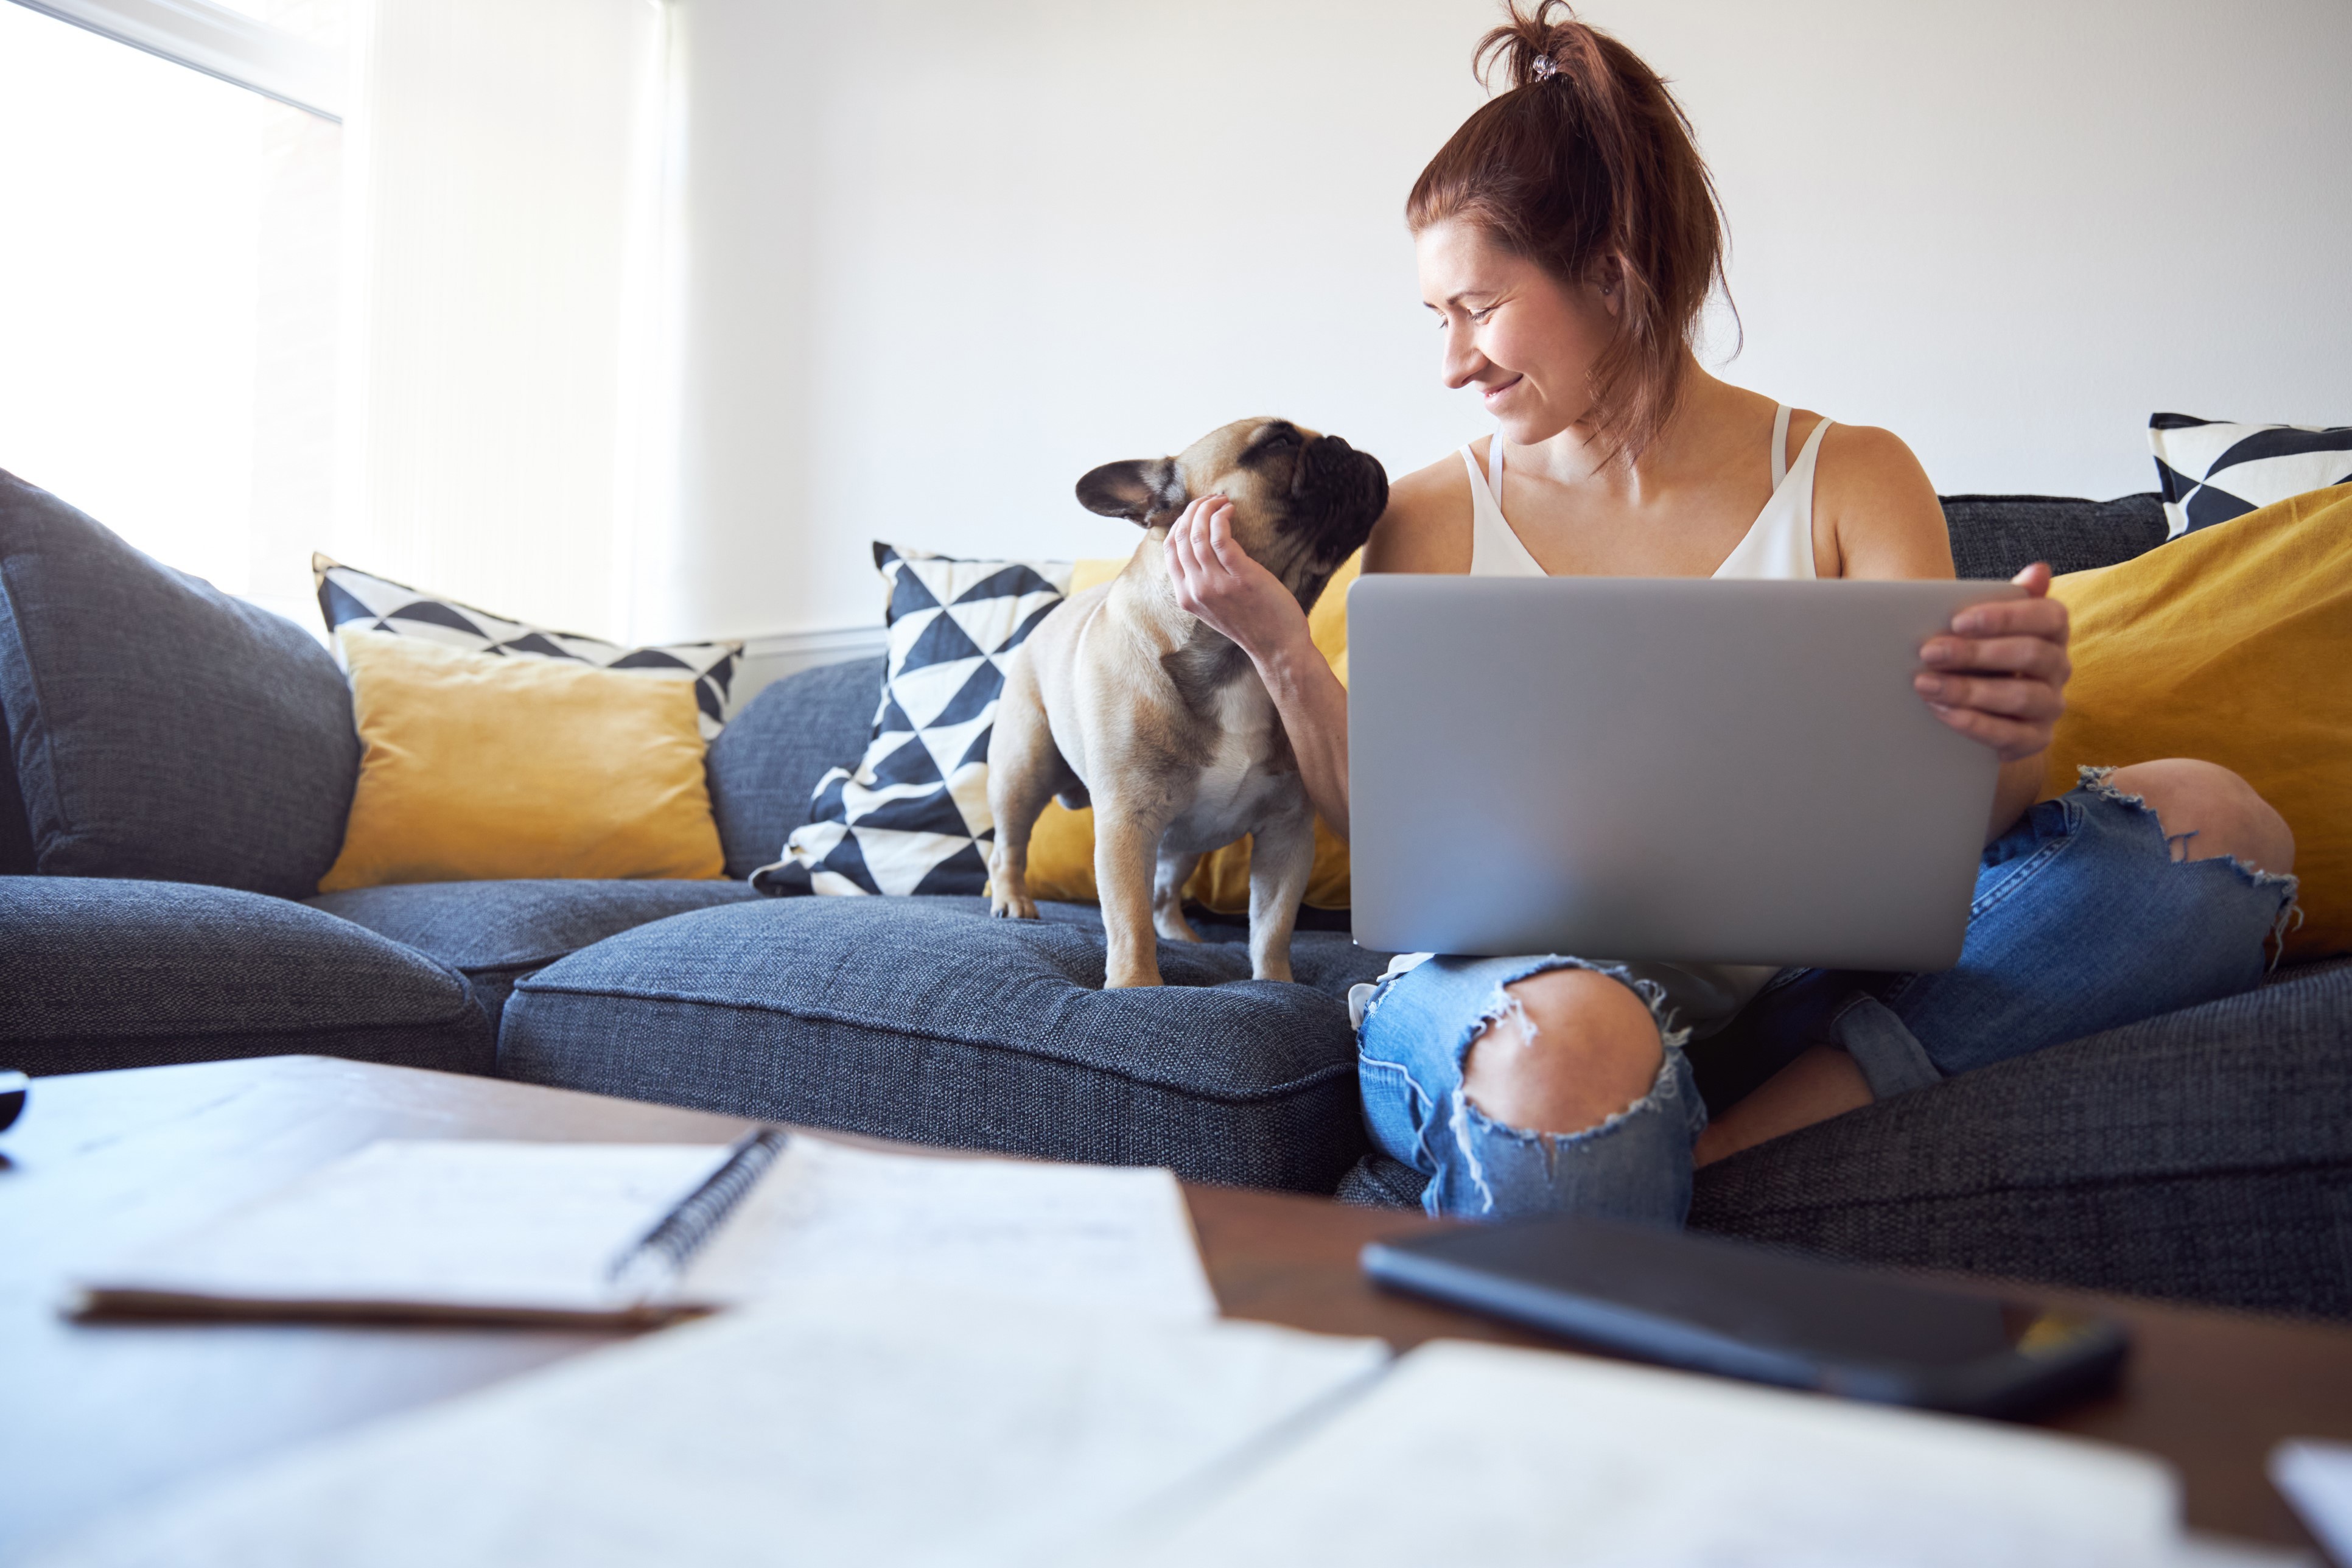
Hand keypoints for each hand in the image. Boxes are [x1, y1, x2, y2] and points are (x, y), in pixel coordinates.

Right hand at [1163, 494, 1312, 665]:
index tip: (1196, 511)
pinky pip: (1220, 537)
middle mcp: (1196, 590)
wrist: (1278, 648)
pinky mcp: (1240, 576)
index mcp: (1186, 597)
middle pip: (1181, 537)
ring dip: (1207, 509)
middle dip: (1193, 510)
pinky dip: (1221, 517)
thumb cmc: (1252, 624)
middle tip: (1210, 499)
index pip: (1170, 550)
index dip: (1180, 523)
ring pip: (1198, 534)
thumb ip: (1203, 583)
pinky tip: (1230, 510)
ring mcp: (1216, 584)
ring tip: (1221, 500)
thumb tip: (1201, 548)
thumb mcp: (1215, 607)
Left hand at [1914, 563, 2070, 761]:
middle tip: (1928, 652)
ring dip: (1968, 690)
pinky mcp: (2035, 739)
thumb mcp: (1982, 625)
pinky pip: (2011, 735)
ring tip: (1925, 684)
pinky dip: (1974, 724)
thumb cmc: (1977, 654)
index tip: (1957, 620)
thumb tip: (2039, 570)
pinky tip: (1943, 711)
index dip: (2005, 617)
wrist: (1974, 705)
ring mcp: (2050, 705)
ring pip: (2019, 696)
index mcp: (2053, 631)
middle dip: (1975, 653)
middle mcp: (2059, 667)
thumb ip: (2004, 598)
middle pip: (2030, 655)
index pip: (2048, 616)